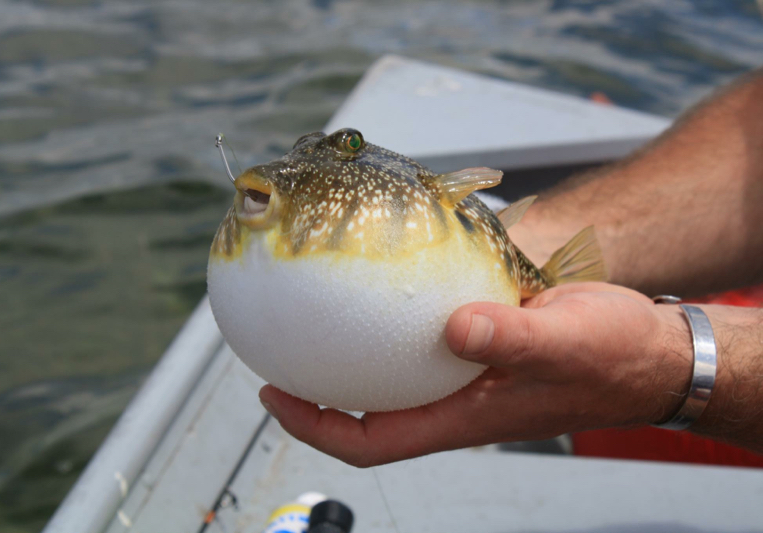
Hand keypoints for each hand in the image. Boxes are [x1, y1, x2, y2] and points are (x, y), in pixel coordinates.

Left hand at [258, 282, 692, 466]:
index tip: (275, 395)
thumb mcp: (566, 343)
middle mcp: (455, 399)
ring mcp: (467, 372)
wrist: (651, 351)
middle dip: (317, 388)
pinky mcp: (481, 341)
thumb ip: (510, 339)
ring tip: (317, 311)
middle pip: (367, 408)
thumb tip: (454, 328)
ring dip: (352, 349)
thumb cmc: (614, 358)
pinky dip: (396, 315)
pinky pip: (423, 336)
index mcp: (464, 417)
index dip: (316, 426)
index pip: (372, 441)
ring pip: (393, 371)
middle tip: (281, 348)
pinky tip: (388, 278)